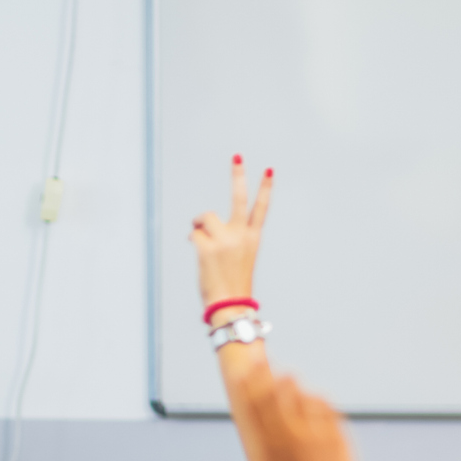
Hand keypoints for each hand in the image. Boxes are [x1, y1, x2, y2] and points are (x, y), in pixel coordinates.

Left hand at [189, 156, 273, 318]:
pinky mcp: (208, 247)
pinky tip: (199, 254)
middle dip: (238, 174)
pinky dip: (192, 240)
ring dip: (198, 225)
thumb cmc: (232, 284)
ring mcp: (224, 240)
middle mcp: (241, 235)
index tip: (268, 170)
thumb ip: (227, 239)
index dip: (265, 189)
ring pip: (205, 217)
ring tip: (201, 239)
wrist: (230, 304)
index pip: (261, 208)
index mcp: (253, 238)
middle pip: (238, 198)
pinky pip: (193, 234)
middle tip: (237, 156)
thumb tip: (197, 229)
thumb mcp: (238, 258)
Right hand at [236, 371, 360, 460]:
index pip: (255, 407)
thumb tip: (261, 451)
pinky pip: (326, 409)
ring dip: (292, 384)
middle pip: (275, 396)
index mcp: (269, 448)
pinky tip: (315, 395)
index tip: (243, 371)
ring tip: (287, 375)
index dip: (248, 386)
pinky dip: (318, 400)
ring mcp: (314, 435)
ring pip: (301, 397)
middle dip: (265, 376)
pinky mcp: (336, 438)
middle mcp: (290, 437)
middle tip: (262, 361)